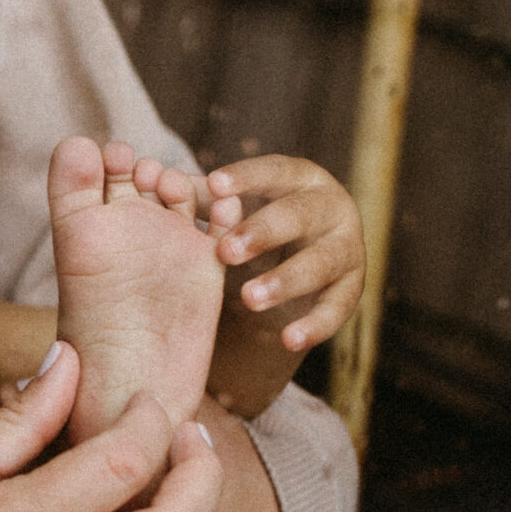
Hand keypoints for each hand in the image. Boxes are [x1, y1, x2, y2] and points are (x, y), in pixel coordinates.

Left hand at [205, 156, 364, 355]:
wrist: (292, 276)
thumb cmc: (254, 230)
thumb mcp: (231, 214)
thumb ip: (205, 201)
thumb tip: (159, 180)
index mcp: (302, 179)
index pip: (276, 171)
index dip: (248, 177)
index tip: (214, 184)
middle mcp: (332, 208)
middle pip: (300, 214)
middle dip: (263, 231)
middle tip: (225, 251)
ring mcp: (347, 248)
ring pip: (321, 262)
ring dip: (285, 280)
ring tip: (249, 298)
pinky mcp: (351, 289)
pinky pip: (336, 309)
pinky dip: (314, 325)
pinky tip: (289, 340)